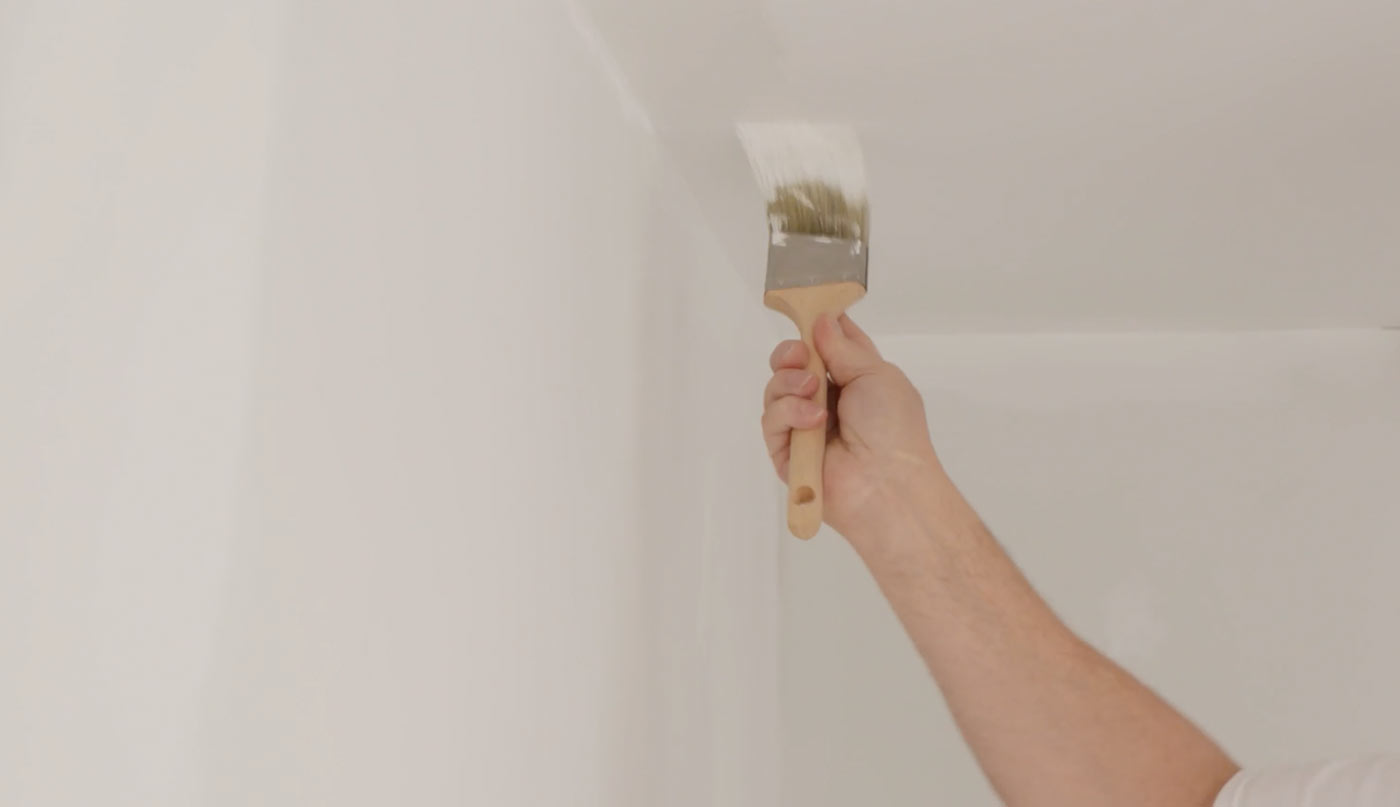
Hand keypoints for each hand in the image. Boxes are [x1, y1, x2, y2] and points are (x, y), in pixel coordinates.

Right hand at [762, 314, 942, 541]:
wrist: (887, 484)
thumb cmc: (894, 427)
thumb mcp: (875, 374)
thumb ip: (842, 347)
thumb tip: (820, 320)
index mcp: (854, 379)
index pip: (828, 345)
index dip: (816, 325)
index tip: (806, 309)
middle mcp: (827, 400)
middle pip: (791, 363)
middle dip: (790, 353)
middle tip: (799, 355)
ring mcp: (804, 426)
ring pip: (775, 388)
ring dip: (790, 384)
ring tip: (813, 394)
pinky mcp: (786, 452)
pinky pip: (771, 420)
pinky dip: (788, 414)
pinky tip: (812, 420)